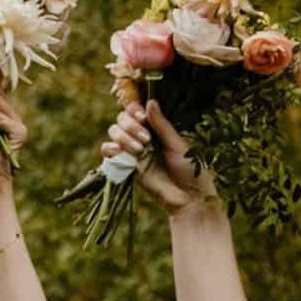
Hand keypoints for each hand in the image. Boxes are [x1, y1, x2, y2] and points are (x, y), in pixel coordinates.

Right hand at [101, 101, 214, 215]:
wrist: (190, 199)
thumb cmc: (192, 170)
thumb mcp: (178, 145)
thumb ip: (161, 125)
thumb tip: (150, 101)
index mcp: (156, 129)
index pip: (136, 110)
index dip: (133, 109)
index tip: (141, 116)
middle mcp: (142, 137)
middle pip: (122, 119)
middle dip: (130, 125)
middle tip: (146, 139)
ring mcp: (133, 151)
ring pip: (114, 132)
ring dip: (123, 137)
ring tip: (140, 150)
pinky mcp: (126, 166)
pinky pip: (108, 151)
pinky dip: (110, 148)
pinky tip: (120, 151)